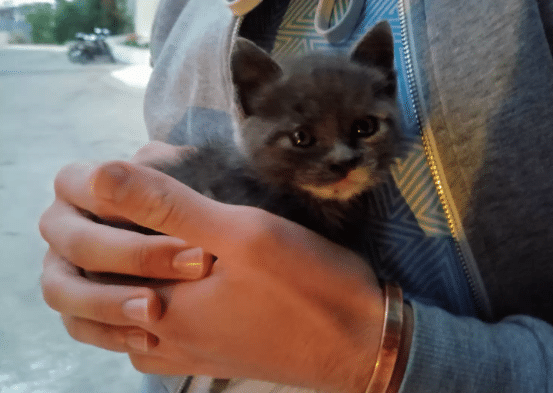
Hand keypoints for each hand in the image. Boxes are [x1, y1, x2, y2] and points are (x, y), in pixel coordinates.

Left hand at [38, 155, 385, 392]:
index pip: (94, 253)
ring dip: (107, 284)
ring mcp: (186, 355)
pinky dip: (136, 316)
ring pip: (110, 326)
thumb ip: (170, 205)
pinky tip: (159, 293)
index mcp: (163, 304)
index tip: (116, 177)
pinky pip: (145, 348)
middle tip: (115, 208)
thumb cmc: (310, 284)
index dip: (94, 207)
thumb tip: (101, 175)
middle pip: (90, 295)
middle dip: (92, 244)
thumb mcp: (245, 232)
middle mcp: (163, 338)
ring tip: (128, 246)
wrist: (364, 345)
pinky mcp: (208, 362)